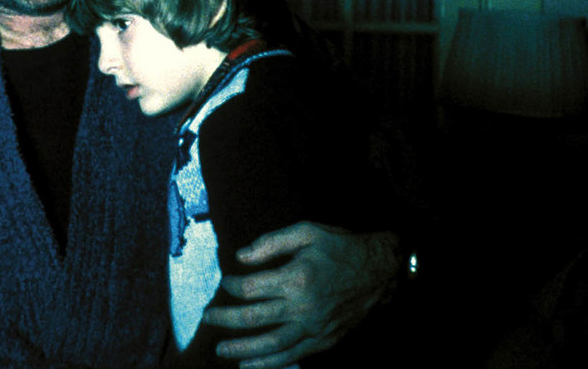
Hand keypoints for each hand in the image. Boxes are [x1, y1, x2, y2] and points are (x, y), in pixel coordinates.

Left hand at [201, 221, 398, 368]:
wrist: (381, 271)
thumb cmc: (340, 247)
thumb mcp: (307, 232)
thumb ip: (271, 243)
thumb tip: (240, 257)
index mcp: (296, 278)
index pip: (250, 288)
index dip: (232, 286)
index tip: (226, 282)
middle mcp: (303, 307)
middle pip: (254, 318)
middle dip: (226, 320)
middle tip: (207, 319)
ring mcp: (314, 327)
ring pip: (271, 344)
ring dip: (243, 350)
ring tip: (222, 351)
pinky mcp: (325, 340)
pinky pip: (294, 356)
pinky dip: (271, 364)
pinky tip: (251, 366)